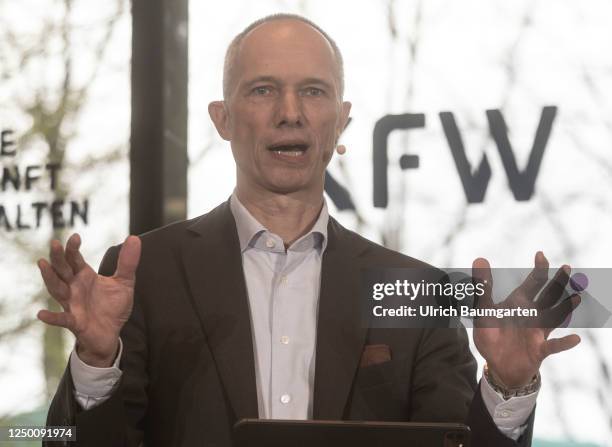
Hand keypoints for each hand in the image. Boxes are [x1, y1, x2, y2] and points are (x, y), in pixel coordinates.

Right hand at [37, 233, 140, 366]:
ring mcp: (72, 304)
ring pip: (57, 289)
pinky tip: (41, 314)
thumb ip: (128, 262)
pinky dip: (52, 317)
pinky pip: (62, 319)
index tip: (76, 236)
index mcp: (84, 276)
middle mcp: (74, 288)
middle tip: (54, 243)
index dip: (73, 248)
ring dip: (49, 277)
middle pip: (62, 270)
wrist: (111, 333)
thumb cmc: (112, 306)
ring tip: (42, 264)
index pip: (75, 259)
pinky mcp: (75, 322)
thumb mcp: (124, 282)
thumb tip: (134, 238)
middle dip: (58, 257)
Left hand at [472, 252, 580, 387]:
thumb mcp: (483, 310)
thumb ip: (482, 287)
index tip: (540, 255)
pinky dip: (563, 343)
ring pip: (555, 317)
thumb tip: (479, 259)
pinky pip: (553, 346)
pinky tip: (574, 338)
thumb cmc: (493, 335)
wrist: (497, 365)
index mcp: (519, 302)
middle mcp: (533, 314)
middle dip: (557, 282)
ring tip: (576, 297)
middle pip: (548, 295)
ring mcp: (537, 332)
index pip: (533, 283)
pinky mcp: (538, 350)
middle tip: (566, 267)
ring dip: (565, 307)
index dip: (538, 269)